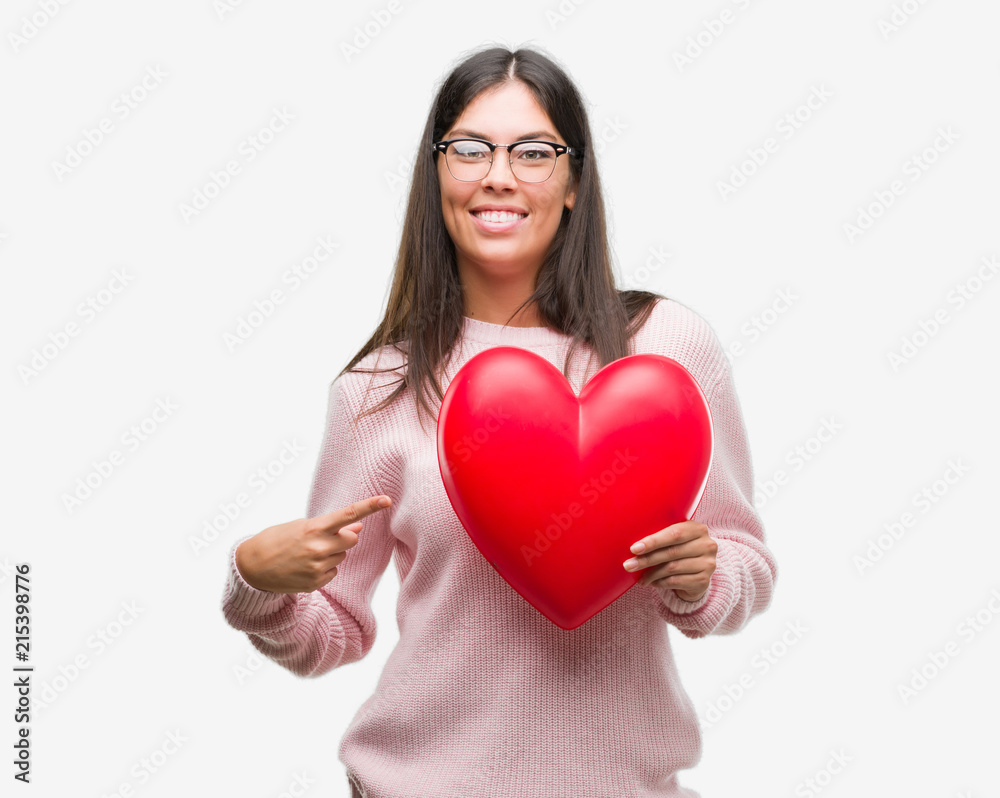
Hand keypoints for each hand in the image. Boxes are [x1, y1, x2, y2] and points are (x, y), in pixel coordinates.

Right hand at [235, 494, 391, 593]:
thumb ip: (330, 527)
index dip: (370, 506)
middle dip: (343, 538)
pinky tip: (305, 567)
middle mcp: (319, 548)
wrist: (252, 568)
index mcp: (314, 528)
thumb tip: (358, 526)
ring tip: (307, 554)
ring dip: (332, 554)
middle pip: (351, 539)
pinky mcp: (316, 583)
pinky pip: (334, 572)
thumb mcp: (301, 526)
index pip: (348, 514)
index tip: (387, 500)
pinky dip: (324, 569)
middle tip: (322, 539)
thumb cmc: (276, 540)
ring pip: (342, 557)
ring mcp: (318, 567)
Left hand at [622, 521, 716, 601]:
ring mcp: (708, 564)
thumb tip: (633, 547)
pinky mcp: (704, 581)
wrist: (697, 574)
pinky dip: (660, 583)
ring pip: (672, 568)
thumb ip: (660, 537)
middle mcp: (707, 545)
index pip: (674, 534)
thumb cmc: (679, 552)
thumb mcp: (674, 540)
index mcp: (698, 529)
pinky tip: (652, 582)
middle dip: (647, 559)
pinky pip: (676, 582)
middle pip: (672, 552)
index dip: (653, 541)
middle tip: (629, 565)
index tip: (634, 549)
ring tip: (640, 578)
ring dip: (651, 574)